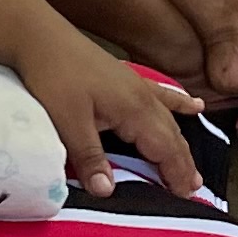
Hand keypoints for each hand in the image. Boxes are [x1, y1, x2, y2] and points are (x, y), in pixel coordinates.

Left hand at [18, 25, 202, 199]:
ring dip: (182, 144)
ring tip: (193, 167)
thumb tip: (108, 192)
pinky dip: (180, 103)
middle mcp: (144, 98)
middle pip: (172, 136)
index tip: (186, 197)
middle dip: (184, 164)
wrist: (42, 39)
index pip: (165, 148)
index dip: (176, 173)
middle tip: (195, 190)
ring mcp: (139, 87)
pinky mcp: (128, 80)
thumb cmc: (54, 79)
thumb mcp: (69, 123)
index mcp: (135, 110)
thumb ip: (90, 158)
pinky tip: (195, 106)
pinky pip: (163, 95)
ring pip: (169, 121)